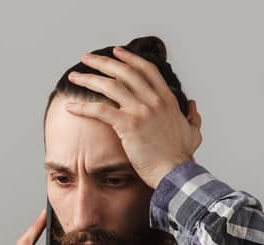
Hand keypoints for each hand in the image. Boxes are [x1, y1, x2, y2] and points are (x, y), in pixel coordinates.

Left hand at [64, 46, 202, 188]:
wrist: (175, 173)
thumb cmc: (181, 157)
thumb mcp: (193, 133)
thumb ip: (193, 117)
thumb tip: (192, 105)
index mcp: (167, 99)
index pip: (147, 70)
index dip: (130, 58)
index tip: (116, 52)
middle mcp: (153, 100)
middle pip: (124, 72)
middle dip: (103, 62)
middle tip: (87, 58)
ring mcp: (141, 110)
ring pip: (110, 85)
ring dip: (89, 78)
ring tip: (74, 76)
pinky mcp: (128, 125)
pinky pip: (100, 110)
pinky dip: (83, 107)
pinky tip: (70, 106)